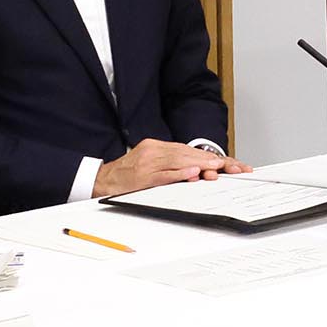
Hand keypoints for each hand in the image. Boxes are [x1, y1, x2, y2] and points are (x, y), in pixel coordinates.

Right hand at [94, 139, 239, 196]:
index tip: (223, 162)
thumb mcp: (150, 162)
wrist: (101, 179)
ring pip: (178, 161)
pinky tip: (193, 173)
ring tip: (215, 167)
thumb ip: (171, 163)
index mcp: (155, 147)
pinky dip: (180, 173)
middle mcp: (152, 151)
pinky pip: (164, 174)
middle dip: (207, 159)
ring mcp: (147, 163)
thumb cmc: (128, 173)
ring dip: (199, 164)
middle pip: (185, 153)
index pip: (186, 150)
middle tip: (225, 165)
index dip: (206, 155)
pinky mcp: (142, 176)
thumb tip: (197, 169)